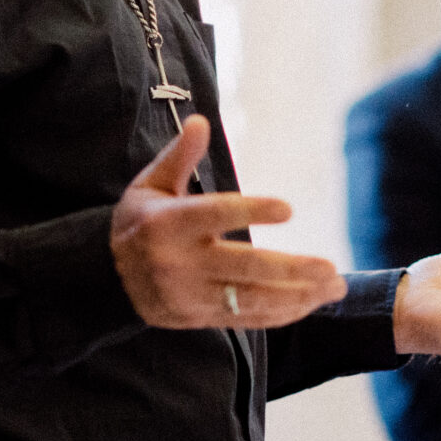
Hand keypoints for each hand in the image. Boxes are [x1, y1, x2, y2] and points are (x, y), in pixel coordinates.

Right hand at [111, 117, 344, 328]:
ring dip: (298, 296)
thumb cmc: (139, 221)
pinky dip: (280, 314)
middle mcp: (178, 263)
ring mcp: (189, 296)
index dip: (252, 211)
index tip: (289, 209)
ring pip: (250, 300)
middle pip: (243, 268)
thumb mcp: (149, 184)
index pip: (215, 215)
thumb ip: (179, 156)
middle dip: (291, 270)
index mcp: (167, 224)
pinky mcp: (197, 319)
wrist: (104, 278)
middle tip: (330, 267)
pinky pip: (245, 320)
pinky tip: (310, 302)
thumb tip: (202, 120)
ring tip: (335, 286)